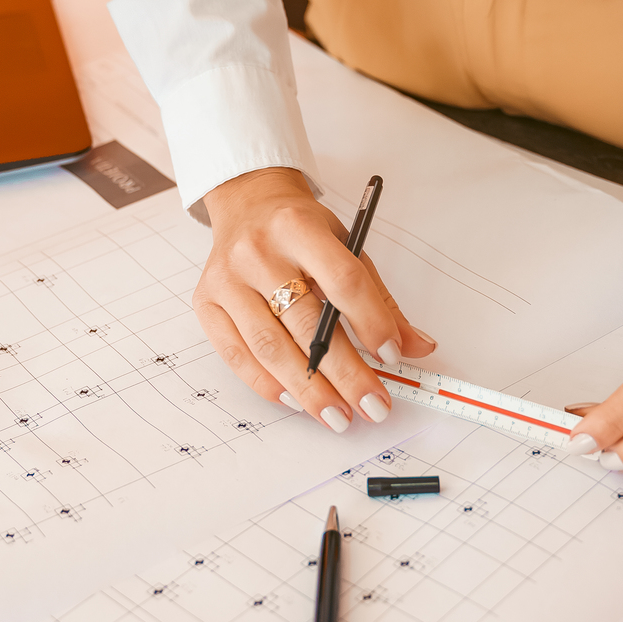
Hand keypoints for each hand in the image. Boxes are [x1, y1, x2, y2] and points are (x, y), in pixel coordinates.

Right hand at [195, 167, 436, 431]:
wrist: (247, 205)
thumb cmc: (299, 230)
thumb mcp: (345, 246)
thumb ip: (378, 298)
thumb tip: (416, 346)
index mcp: (299, 226)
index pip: (342, 280)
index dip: (371, 322)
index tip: (393, 357)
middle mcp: (257, 252)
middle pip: (305, 323)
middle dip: (344, 373)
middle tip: (372, 406)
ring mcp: (227, 280)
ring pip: (270, 347)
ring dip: (308, 390)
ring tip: (338, 416)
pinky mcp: (206, 303)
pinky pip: (237, 355)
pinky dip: (268, 384)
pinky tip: (296, 401)